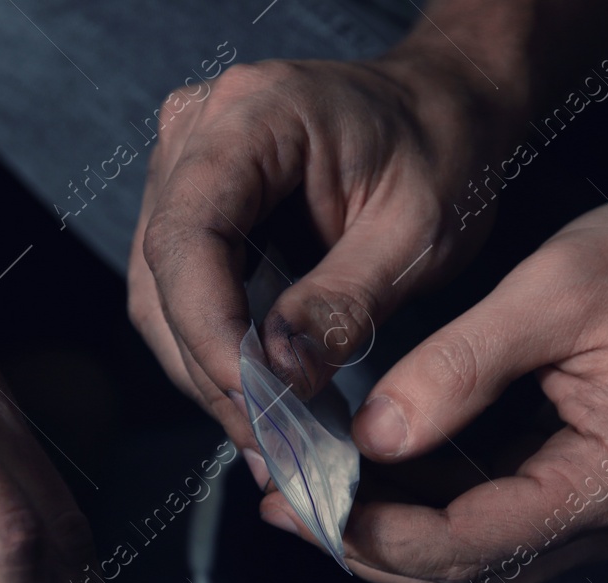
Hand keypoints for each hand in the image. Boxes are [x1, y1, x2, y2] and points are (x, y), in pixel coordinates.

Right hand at [126, 43, 518, 458]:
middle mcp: (196, 134)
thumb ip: (346, 303)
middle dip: (214, 371)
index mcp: (250, 114)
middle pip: (165, 277)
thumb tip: (282, 378)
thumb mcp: (417, 231)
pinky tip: (261, 398)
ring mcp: (183, 168)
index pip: (189, 236)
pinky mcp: (192, 205)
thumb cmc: (442, 151)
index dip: (210, 330)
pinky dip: (217, 353)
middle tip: (272, 448)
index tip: (255, 402)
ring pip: (162, 297)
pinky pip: (182, 293)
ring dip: (210, 373)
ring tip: (271, 436)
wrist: (445, 110)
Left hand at [260, 181, 607, 582]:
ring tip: (303, 494)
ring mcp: (595, 516)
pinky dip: (422, 512)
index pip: (466, 544)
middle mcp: (606, 522)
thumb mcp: (554, 292)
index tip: (296, 503)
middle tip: (279, 507)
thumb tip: (373, 435)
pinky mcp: (579, 492)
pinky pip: (487, 526)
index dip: (373, 533)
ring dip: (386, 537)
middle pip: (460, 575)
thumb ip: (459, 368)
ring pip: (469, 562)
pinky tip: (365, 476)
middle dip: (365, 547)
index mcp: (606, 483)